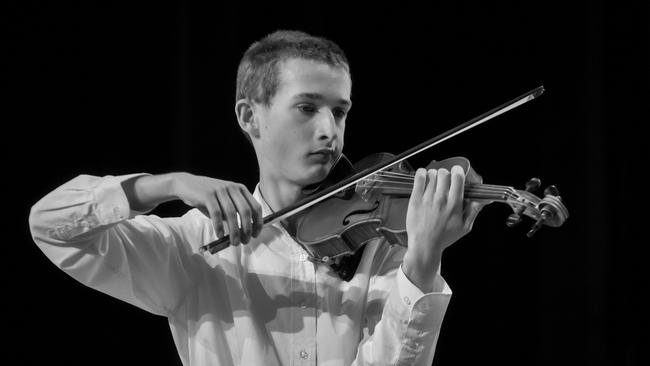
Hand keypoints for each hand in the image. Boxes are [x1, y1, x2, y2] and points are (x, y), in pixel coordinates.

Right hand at [171, 172, 262, 245]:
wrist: (186, 185)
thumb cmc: (208, 198)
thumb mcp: (224, 202)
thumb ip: (234, 213)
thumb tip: (243, 232)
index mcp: (240, 189)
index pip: (255, 206)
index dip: (258, 222)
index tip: (255, 234)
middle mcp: (232, 187)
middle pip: (246, 211)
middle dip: (247, 229)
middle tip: (244, 241)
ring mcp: (220, 190)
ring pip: (232, 213)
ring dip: (234, 231)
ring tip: (233, 242)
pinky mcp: (207, 194)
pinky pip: (216, 213)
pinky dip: (219, 226)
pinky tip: (220, 234)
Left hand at [403, 166, 483, 287]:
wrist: (425, 245)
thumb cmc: (444, 237)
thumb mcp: (465, 227)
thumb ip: (474, 211)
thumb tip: (481, 200)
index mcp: (454, 204)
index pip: (458, 177)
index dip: (458, 171)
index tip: (457, 172)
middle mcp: (441, 199)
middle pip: (444, 173)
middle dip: (446, 174)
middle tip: (444, 180)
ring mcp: (427, 199)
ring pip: (432, 174)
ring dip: (434, 175)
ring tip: (434, 181)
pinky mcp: (415, 199)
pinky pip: (419, 179)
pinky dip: (422, 174)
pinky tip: (423, 176)